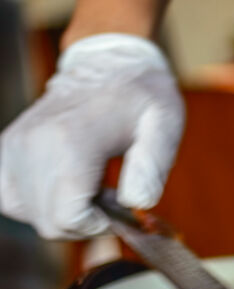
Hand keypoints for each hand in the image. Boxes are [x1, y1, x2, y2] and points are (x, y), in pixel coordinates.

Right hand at [0, 33, 183, 238]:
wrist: (109, 61)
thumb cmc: (141, 95)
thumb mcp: (163, 125)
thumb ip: (152, 166)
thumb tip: (137, 203)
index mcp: (72, 142)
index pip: (67, 218)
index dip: (98, 226)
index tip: (120, 209)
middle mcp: (34, 144)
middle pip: (48, 222)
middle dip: (84, 222)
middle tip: (111, 194)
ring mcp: (15, 145)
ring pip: (28, 213)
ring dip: (62, 211)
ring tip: (92, 184)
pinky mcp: (6, 147)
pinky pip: (8, 197)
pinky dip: (36, 202)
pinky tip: (64, 187)